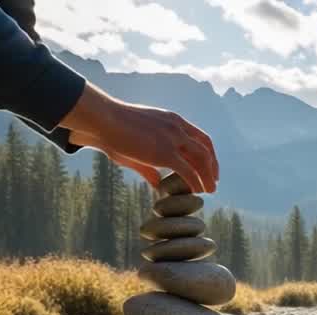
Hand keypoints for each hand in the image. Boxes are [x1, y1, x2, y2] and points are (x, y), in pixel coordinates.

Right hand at [60, 83, 217, 192]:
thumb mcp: (137, 147)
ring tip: (209, 190)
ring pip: (202, 160)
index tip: (209, 167)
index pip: (199, 137)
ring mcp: (172, 139)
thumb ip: (150, 166)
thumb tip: (158, 183)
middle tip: (213, 182)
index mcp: (172, 120)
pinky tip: (197, 192)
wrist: (102, 120)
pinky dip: (196, 183)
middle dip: (212, 166)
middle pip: (205, 148)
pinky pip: (188, 171)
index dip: (208, 153)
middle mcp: (177, 127)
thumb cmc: (113, 132)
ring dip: (208, 177)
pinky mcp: (165, 153)